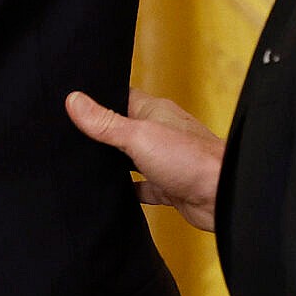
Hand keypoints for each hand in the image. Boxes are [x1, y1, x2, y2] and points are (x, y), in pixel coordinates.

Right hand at [67, 90, 222, 231]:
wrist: (224, 197)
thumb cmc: (190, 160)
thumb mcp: (137, 136)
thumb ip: (104, 122)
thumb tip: (73, 100)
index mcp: (154, 111)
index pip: (120, 98)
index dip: (98, 100)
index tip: (73, 104)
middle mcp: (160, 132)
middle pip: (123, 129)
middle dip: (101, 134)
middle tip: (71, 138)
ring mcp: (165, 160)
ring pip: (131, 159)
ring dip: (113, 164)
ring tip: (84, 166)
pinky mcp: (169, 186)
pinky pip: (143, 186)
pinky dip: (129, 190)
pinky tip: (112, 194)